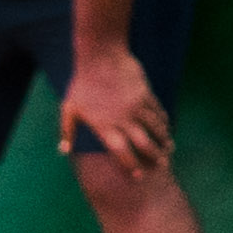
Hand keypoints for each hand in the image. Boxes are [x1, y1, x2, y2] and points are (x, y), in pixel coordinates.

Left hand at [59, 37, 172, 175]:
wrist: (100, 56)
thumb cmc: (81, 83)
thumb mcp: (68, 108)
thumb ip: (67, 131)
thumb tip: (63, 151)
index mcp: (104, 125)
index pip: (121, 151)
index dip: (130, 165)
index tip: (138, 176)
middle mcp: (123, 119)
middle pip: (143, 143)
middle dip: (154, 156)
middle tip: (162, 165)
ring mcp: (136, 106)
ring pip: (155, 128)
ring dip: (163, 139)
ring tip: (169, 149)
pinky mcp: (145, 94)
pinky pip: (157, 111)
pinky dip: (164, 121)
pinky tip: (167, 127)